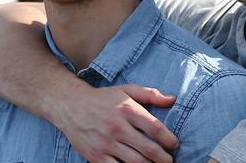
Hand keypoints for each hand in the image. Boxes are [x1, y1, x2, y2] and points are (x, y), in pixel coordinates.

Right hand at [55, 83, 178, 162]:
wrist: (71, 106)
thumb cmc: (103, 98)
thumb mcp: (127, 90)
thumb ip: (151, 94)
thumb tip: (173, 99)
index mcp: (128, 110)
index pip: (155, 128)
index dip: (169, 139)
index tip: (174, 144)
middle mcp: (118, 127)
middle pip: (148, 149)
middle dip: (164, 159)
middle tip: (170, 161)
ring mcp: (106, 144)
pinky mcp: (96, 156)